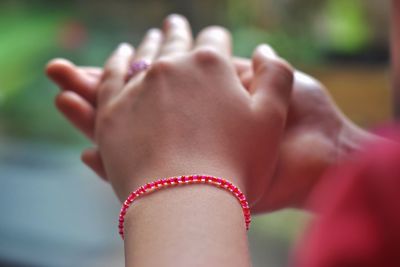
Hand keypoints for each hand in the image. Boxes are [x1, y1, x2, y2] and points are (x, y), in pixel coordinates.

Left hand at [54, 15, 293, 201]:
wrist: (185, 201)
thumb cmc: (236, 164)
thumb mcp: (272, 118)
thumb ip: (276, 76)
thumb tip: (264, 51)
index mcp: (211, 66)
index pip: (215, 41)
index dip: (218, 41)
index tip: (217, 43)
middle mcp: (172, 67)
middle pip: (176, 42)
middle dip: (179, 32)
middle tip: (175, 24)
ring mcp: (138, 87)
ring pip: (143, 55)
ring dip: (149, 43)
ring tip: (151, 36)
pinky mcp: (112, 110)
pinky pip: (110, 76)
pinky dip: (116, 62)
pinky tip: (120, 55)